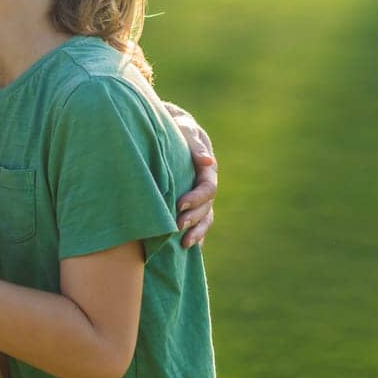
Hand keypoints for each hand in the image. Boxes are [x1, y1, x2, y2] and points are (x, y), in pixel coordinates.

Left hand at [166, 102, 217, 248]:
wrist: (169, 128)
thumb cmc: (176, 127)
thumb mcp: (185, 130)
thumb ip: (195, 144)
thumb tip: (208, 162)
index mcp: (206, 168)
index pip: (207, 188)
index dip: (195, 198)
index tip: (179, 205)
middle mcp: (206, 184)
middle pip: (207, 207)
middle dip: (193, 219)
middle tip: (177, 227)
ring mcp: (200, 195)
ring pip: (205, 218)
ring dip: (197, 232)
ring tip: (184, 244)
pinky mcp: (191, 202)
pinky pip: (198, 222)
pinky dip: (196, 234)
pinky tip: (188, 250)